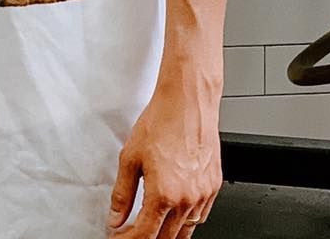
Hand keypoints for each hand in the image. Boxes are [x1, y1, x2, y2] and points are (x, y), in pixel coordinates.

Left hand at [109, 82, 221, 237]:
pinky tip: (175, 214)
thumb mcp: (130, 157)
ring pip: (185, 231)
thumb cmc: (161, 122)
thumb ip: (122, 193)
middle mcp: (186, 200)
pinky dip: (186, 222)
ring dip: (167, 234)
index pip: (145, 235)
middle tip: (131, 231)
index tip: (119, 237)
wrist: (188, 103)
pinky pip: (201, 216)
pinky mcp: (213, 187)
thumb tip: (116, 217)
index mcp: (163, 195)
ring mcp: (203, 195)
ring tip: (152, 226)